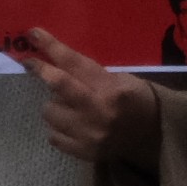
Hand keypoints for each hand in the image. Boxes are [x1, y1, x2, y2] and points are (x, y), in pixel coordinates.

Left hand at [10, 31, 159, 169]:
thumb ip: (89, 74)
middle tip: (32, 64)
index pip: (76, 64)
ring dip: (56, 106)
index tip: (33, 34)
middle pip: (58, 86)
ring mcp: (90, 135)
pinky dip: (60, 128)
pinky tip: (74, 125)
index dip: (52, 47)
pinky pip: (53, 135)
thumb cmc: (136, 100)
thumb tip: (53, 61)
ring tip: (71, 107)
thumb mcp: (121, 80)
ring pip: (50, 112)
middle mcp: (100, 112)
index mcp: (113, 90)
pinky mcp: (83, 151)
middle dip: (42, 71)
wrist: (154, 136)